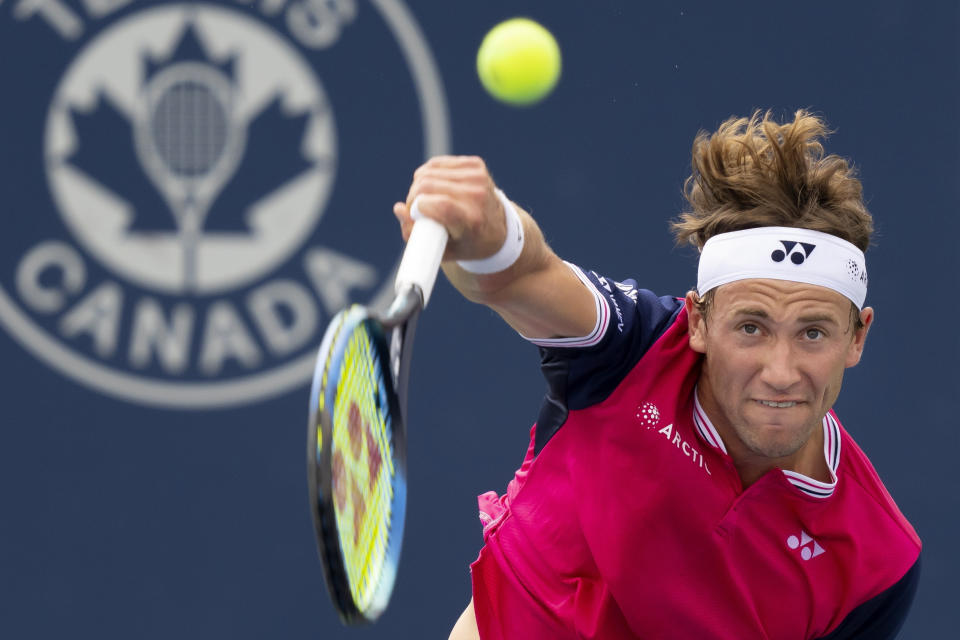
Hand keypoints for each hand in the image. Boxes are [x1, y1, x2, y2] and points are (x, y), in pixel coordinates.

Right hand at [393, 156, 507, 262]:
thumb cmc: (466, 244)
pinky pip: (436, 164)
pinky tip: (436, 187)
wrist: (499, 228)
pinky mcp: (475, 164)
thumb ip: (414, 235)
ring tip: (426, 201)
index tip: (415, 215)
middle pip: (427, 185)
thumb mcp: (441, 251)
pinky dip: (429, 175)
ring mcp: (478, 177)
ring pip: (428, 172)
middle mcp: (478, 196)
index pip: (442, 205)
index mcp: (473, 222)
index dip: (419, 207)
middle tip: (415, 210)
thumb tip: (398, 208)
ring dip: (418, 186)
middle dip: (412, 197)